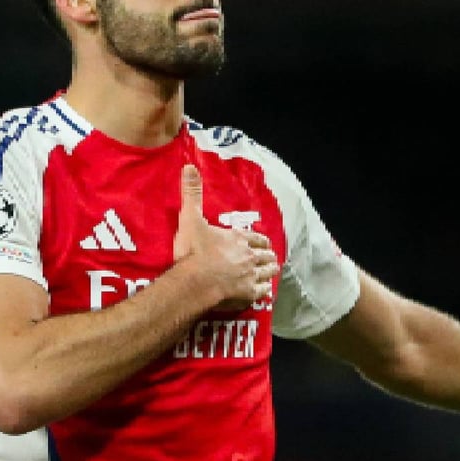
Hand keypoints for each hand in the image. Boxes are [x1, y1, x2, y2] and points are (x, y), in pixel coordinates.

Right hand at [172, 164, 277, 310]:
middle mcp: (249, 255)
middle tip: (267, 259)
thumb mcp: (190, 218)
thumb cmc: (194, 251)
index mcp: (238, 238)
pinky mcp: (249, 294)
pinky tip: (263, 292)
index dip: (261, 241)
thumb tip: (189, 166)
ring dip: (270, 271)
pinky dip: (264, 291)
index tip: (263, 243)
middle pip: (267, 255)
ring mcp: (251, 275)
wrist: (195, 281)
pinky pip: (263, 292)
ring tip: (269, 273)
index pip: (257, 237)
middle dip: (268, 256)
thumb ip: (191, 193)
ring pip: (269, 272)